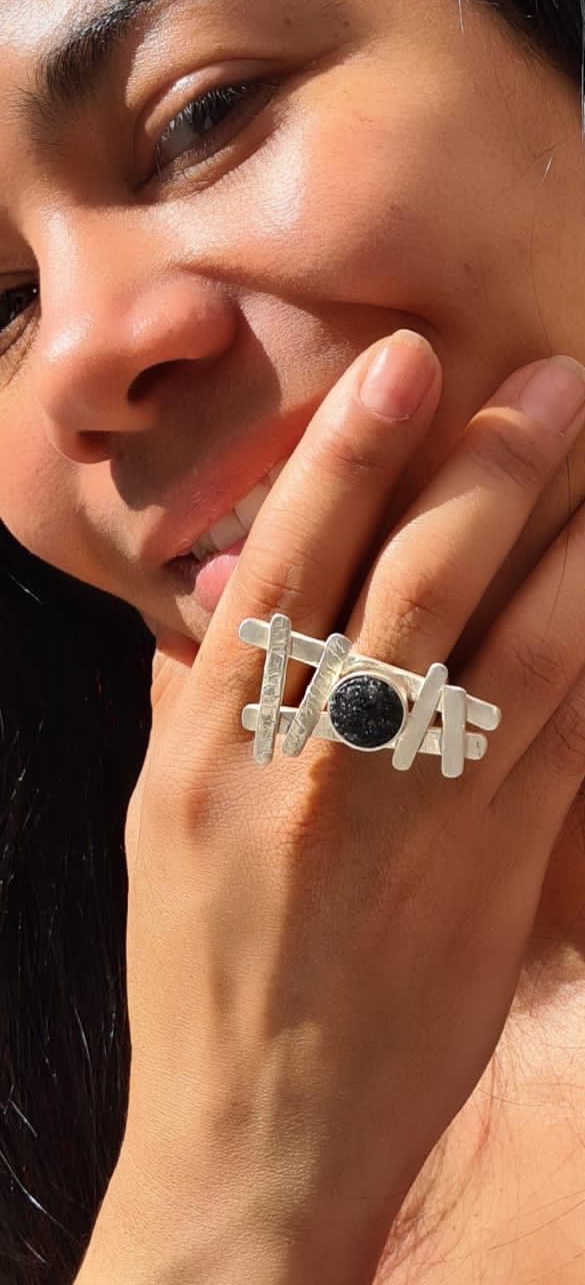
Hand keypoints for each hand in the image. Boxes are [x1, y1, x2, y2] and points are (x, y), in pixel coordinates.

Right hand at [86, 331, 584, 1284]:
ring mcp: (415, 822)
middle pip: (419, 588)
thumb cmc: (198, 966)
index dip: (351, 455)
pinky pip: (566, 743)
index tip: (408, 364)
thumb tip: (237, 582)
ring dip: (573, 544)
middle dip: (490, 470)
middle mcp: (316, 768)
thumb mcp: (158, 817)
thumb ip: (197, 693)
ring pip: (517, 654)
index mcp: (217, 742)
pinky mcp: (495, 875)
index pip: (292, 564)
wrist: (261, 1138)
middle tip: (551, 380)